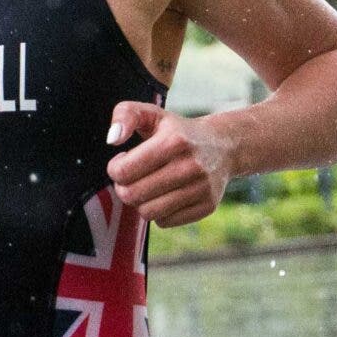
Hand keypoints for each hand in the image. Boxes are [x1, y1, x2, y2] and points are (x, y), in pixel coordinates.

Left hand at [104, 101, 231, 224]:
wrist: (224, 146)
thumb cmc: (178, 131)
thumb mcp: (152, 113)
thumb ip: (125, 114)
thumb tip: (113, 139)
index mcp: (174, 141)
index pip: (123, 171)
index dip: (115, 168)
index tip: (123, 161)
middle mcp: (191, 166)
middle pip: (132, 195)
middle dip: (124, 187)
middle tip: (132, 177)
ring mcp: (201, 188)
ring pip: (148, 213)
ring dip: (141, 202)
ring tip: (148, 186)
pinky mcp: (207, 206)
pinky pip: (165, 222)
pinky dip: (159, 212)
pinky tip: (165, 195)